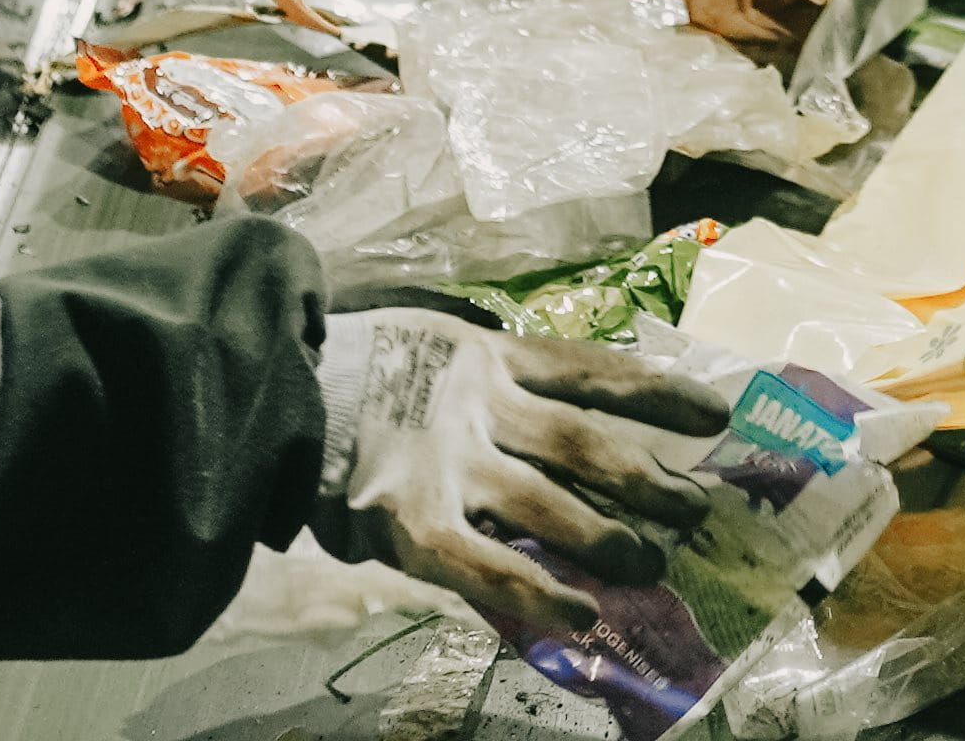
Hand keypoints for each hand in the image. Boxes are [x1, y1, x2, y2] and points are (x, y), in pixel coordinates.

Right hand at [309, 309, 737, 632]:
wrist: (250, 388)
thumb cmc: (339, 372)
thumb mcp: (421, 350)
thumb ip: (483, 382)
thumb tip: (567, 412)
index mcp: (481, 352)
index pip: (590, 369)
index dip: (655, 392)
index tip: (714, 412)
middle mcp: (474, 401)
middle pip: (583, 441)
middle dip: (647, 478)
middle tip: (696, 510)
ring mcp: (444, 458)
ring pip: (548, 501)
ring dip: (607, 534)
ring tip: (652, 563)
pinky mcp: (406, 515)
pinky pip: (482, 563)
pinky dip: (532, 590)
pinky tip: (576, 614)